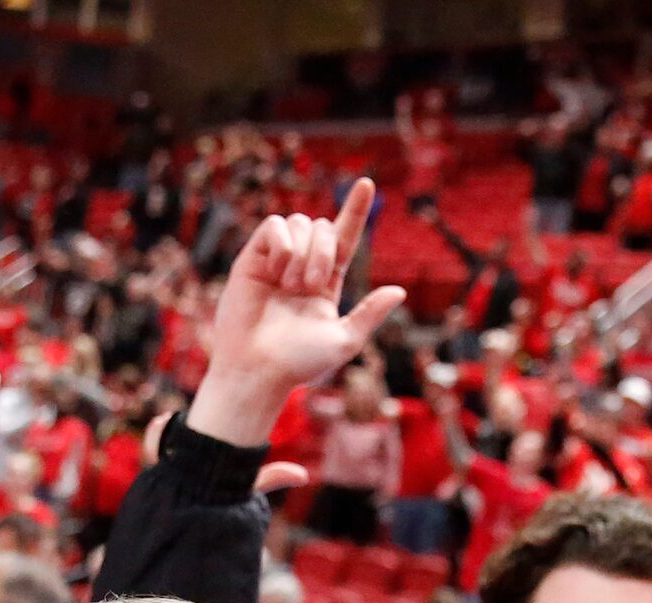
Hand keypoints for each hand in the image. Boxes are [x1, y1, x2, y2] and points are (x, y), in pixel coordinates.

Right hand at [188, 177, 406, 445]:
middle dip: (325, 250)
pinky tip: (277, 270)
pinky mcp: (253, 258)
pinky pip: (274, 225)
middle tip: (310, 285)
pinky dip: (282, 243)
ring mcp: (277, 261)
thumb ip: (370, 314)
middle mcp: (303, 267)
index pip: (346, 238)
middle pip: (324, 227)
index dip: (355, 210)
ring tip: (290, 285)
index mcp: (327, 283)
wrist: (256, 369)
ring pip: (300, 222)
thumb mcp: (344, 341)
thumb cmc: (298, 363)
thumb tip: (399, 291)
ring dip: (303, 251)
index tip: (366, 183)